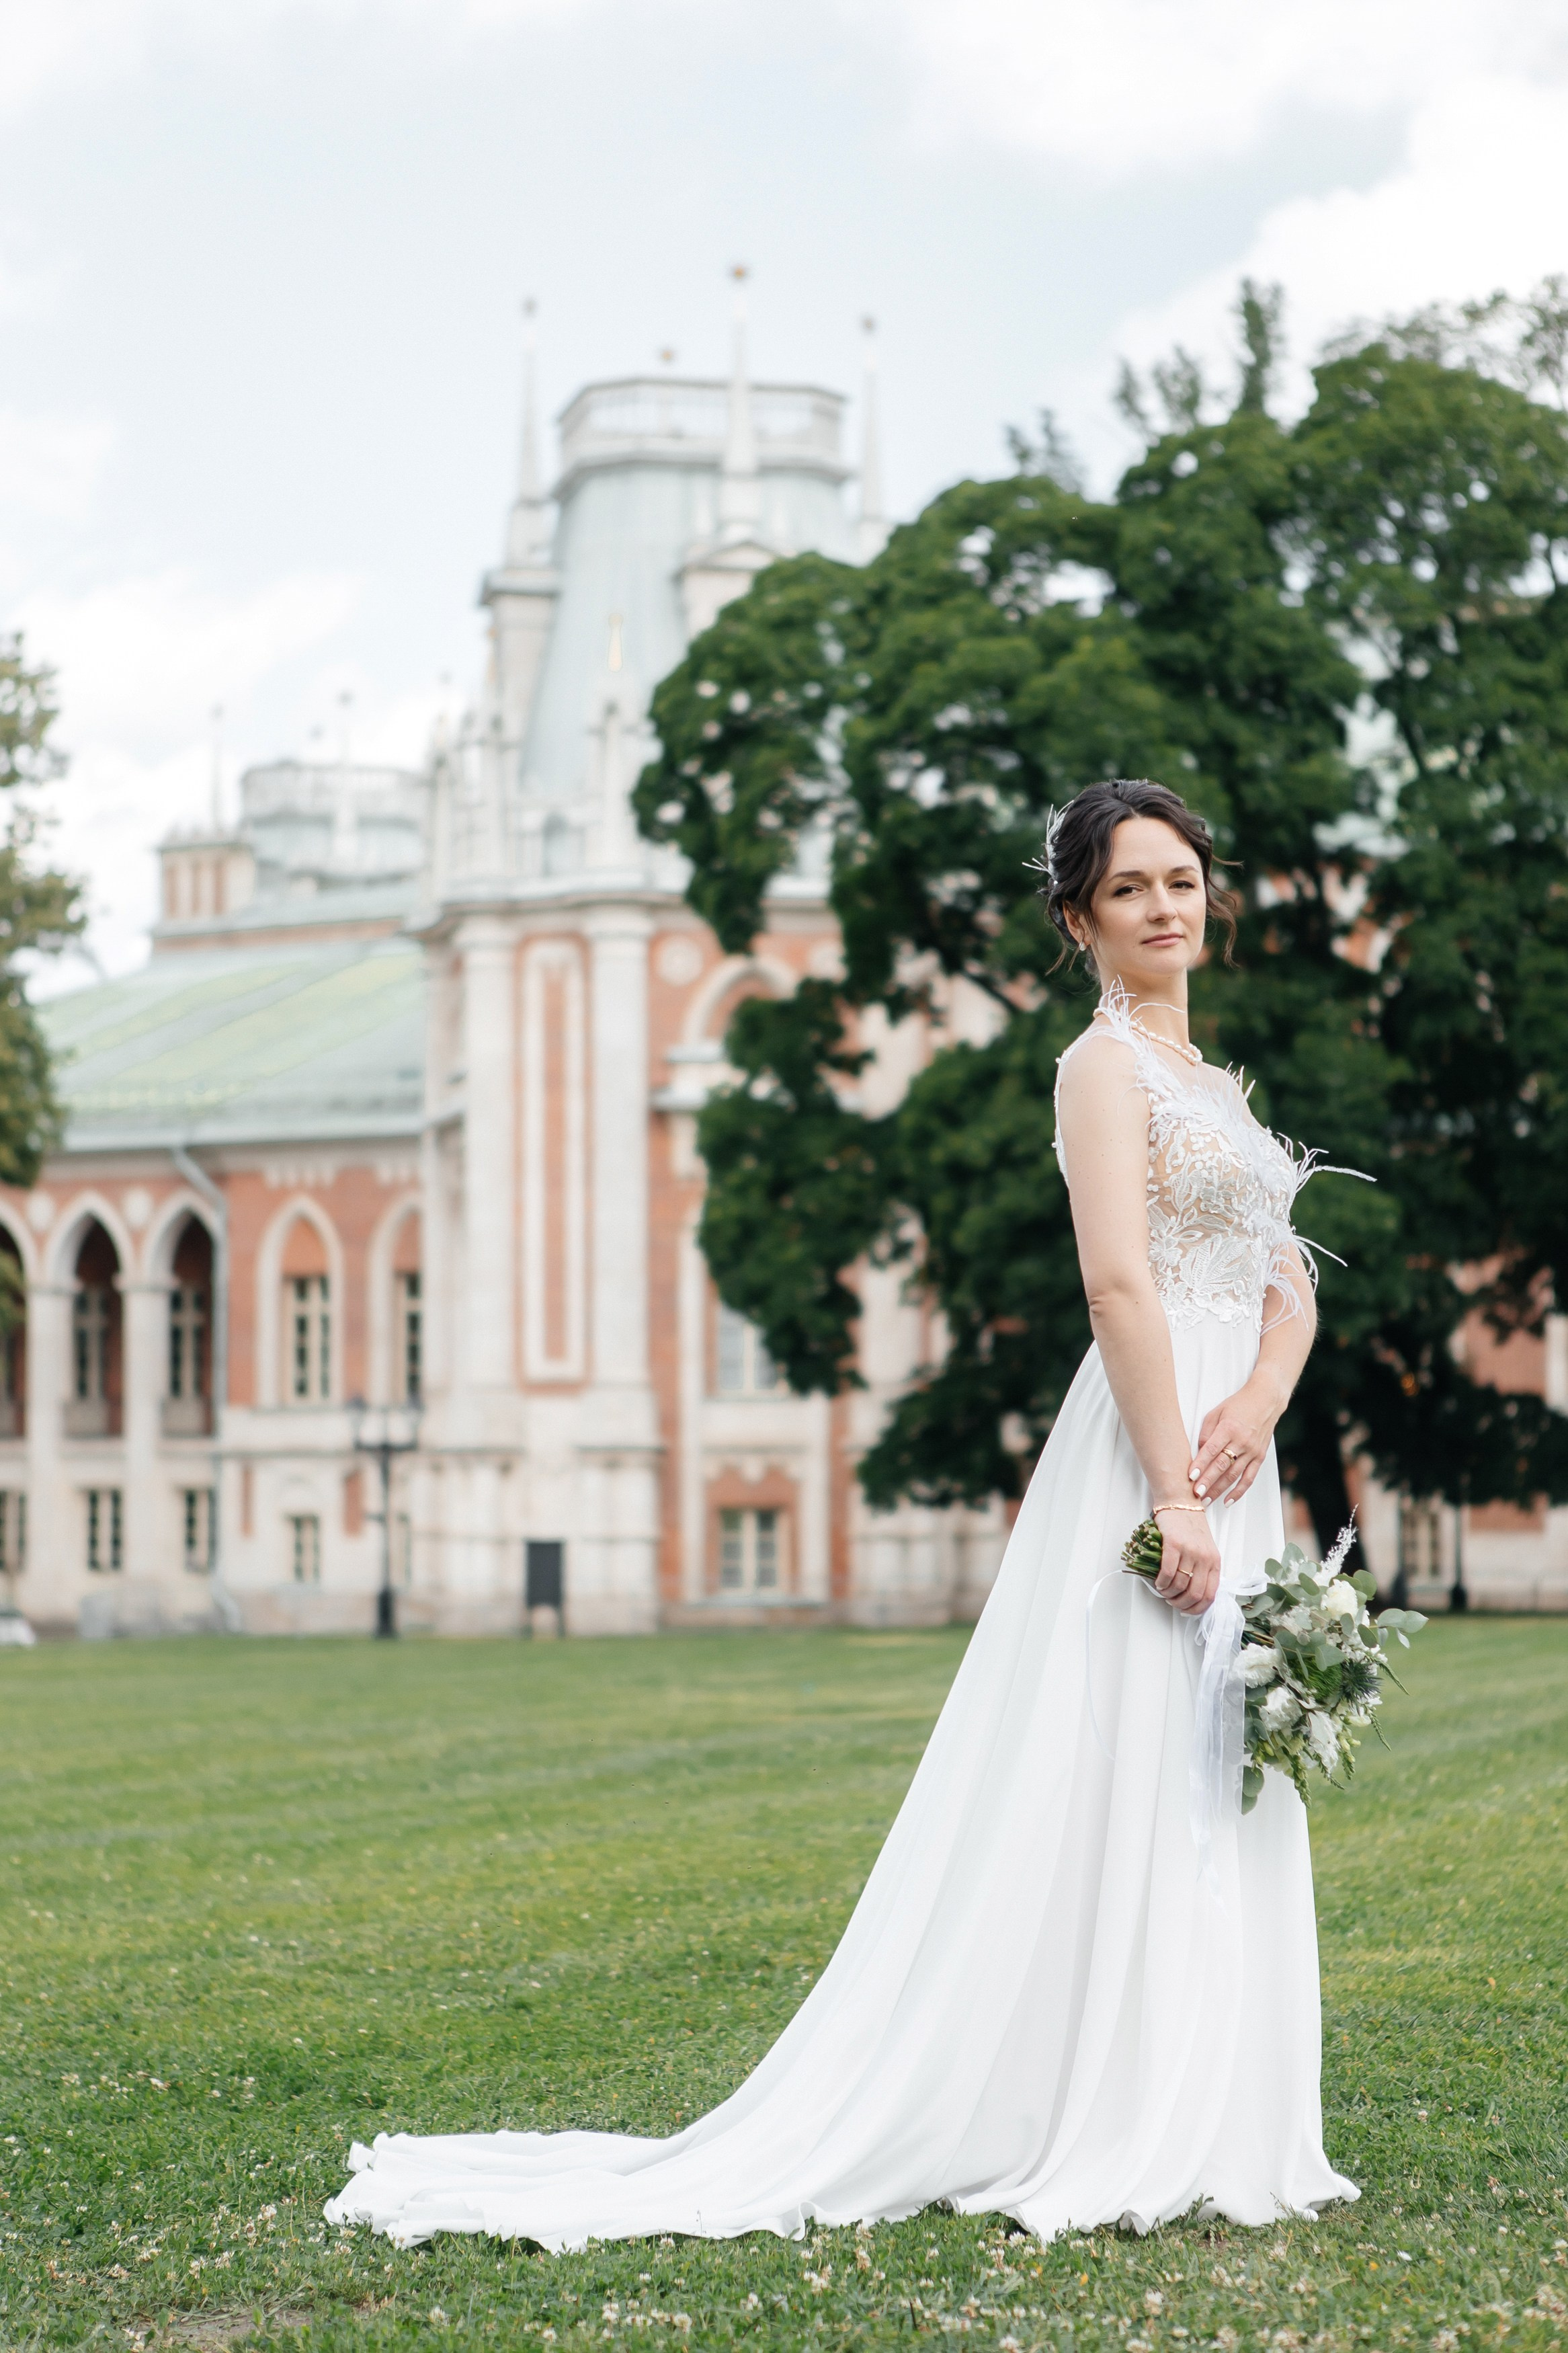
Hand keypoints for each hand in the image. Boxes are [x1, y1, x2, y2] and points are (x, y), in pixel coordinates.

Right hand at [1152, 1506, 1220, 1615]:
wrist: (1180, 1502)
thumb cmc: (1191, 1527)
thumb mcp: (1204, 1549)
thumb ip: (1202, 1569)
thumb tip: (1192, 1595)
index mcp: (1215, 1562)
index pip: (1210, 1595)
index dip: (1196, 1609)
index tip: (1185, 1609)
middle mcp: (1205, 1558)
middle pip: (1195, 1594)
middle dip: (1180, 1604)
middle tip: (1171, 1601)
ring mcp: (1190, 1551)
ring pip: (1180, 1585)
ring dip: (1168, 1593)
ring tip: (1163, 1590)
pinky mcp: (1174, 1544)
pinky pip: (1168, 1572)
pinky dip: (1161, 1582)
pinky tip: (1158, 1581)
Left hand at [1190, 1381, 1281, 1506]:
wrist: (1266, 1401)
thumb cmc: (1239, 1404)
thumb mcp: (1217, 1412)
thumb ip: (1206, 1432)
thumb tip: (1198, 1452)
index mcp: (1229, 1428)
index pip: (1212, 1450)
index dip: (1201, 1464)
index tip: (1190, 1477)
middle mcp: (1242, 1441)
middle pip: (1222, 1466)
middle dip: (1207, 1482)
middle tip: (1195, 1495)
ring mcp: (1252, 1451)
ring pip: (1234, 1476)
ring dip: (1219, 1490)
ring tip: (1206, 1501)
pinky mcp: (1259, 1457)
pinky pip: (1249, 1478)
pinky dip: (1239, 1492)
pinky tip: (1228, 1501)